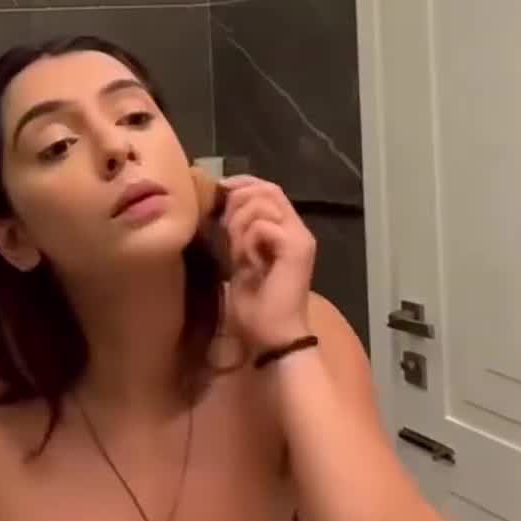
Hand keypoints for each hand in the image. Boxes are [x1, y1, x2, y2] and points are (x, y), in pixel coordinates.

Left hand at [220, 175, 315, 356]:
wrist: (274, 337)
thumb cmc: (257, 307)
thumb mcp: (240, 261)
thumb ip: (238, 234)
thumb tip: (223, 210)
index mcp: (287, 231)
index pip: (269, 189)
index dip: (244, 183)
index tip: (220, 189)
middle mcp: (298, 229)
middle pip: (268, 189)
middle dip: (238, 202)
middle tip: (226, 229)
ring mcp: (300, 238)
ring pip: (263, 203)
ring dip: (240, 224)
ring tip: (238, 251)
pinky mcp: (296, 249)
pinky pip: (263, 226)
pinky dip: (248, 241)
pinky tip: (248, 262)